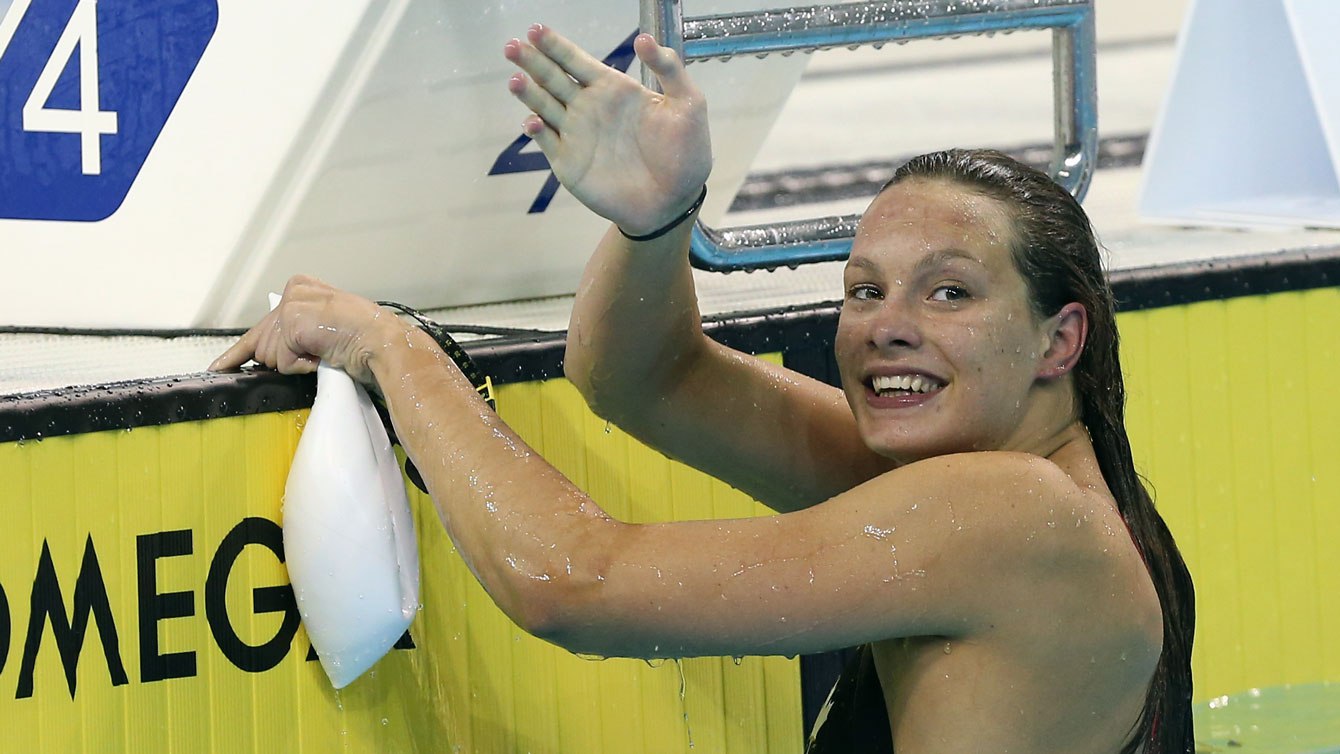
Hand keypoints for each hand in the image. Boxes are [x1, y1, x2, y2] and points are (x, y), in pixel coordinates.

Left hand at [207, 275, 407, 383]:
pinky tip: (324, 354)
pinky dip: (303, 366)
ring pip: (269, 355)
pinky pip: (282, 362)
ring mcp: (291, 305)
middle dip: (284, 359)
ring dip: (296, 363)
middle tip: (318, 354)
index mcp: (302, 287)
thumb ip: (297, 331)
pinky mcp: (292, 323)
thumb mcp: (326, 327)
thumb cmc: (366, 340)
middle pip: (262, 343)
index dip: (241, 352)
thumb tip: (263, 354)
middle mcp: (293, 290)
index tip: (219, 367)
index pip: (261, 325)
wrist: (384, 343)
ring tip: (326, 352)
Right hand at [504, 25, 712, 235]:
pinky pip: (546, 142)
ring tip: (515, 79)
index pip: (577, 60)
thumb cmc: (686, 153)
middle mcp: (589, 107)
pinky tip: (533, 122)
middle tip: (512, 46)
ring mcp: (577, 135)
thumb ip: (669, 68)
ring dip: (527, 92)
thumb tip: (643, 38)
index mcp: (614, 89)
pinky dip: (536, 131)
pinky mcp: (570, 164)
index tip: (536, 30)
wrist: (675, 201)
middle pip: (552, 78)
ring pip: (543, 106)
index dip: (556, 45)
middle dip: (531, 61)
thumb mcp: (688, 104)